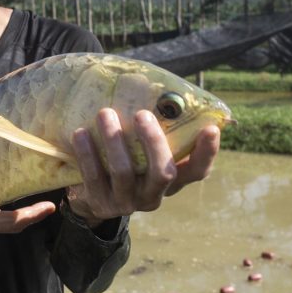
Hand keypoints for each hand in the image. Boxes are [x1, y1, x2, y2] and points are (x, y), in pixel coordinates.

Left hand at [66, 108, 220, 223]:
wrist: (91, 196)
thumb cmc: (125, 159)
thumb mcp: (143, 151)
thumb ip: (154, 131)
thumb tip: (157, 88)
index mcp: (172, 180)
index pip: (198, 171)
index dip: (207, 152)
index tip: (211, 128)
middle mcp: (155, 195)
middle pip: (164, 172)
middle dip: (154, 141)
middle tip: (141, 113)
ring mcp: (128, 202)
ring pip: (124, 172)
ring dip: (114, 141)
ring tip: (104, 113)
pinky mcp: (101, 204)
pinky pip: (94, 177)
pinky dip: (88, 154)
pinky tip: (80, 134)